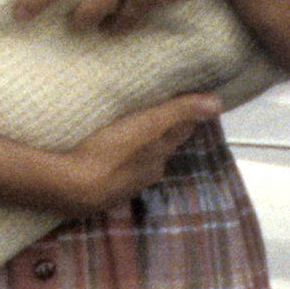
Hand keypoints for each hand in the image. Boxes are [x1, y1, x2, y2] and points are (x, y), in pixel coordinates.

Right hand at [58, 92, 221, 210]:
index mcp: (159, 154)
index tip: (183, 97)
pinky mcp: (101, 191)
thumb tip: (218, 103)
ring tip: (127, 128)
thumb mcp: (148, 125)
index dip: (183, 114)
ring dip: (136, 145)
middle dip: (159, 130)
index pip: (179, 130)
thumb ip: (180, 111)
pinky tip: (104, 153)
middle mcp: (148, 172)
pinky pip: (114, 170)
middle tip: (153, 108)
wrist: (70, 188)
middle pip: (160, 146)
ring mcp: (123, 185)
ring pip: (138, 159)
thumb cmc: (110, 151)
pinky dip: (115, 159)